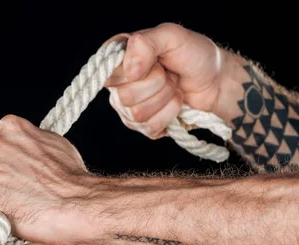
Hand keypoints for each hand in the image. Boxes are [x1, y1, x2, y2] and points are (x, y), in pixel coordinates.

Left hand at [0, 114, 91, 244]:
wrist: (76, 203)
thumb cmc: (71, 178)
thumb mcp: (53, 143)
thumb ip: (31, 143)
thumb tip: (28, 150)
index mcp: (10, 126)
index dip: (10, 163)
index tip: (20, 174)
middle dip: (0, 178)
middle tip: (21, 192)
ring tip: (22, 207)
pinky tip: (15, 218)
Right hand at [104, 23, 226, 138]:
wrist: (216, 81)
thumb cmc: (194, 55)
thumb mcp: (171, 36)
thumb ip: (145, 43)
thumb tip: (130, 71)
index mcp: (118, 59)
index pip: (109, 74)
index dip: (136, 71)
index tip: (155, 62)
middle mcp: (118, 85)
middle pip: (125, 97)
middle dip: (157, 85)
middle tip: (169, 75)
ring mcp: (127, 108)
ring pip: (137, 114)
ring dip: (165, 99)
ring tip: (174, 87)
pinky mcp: (141, 126)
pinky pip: (149, 128)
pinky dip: (169, 114)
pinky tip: (174, 103)